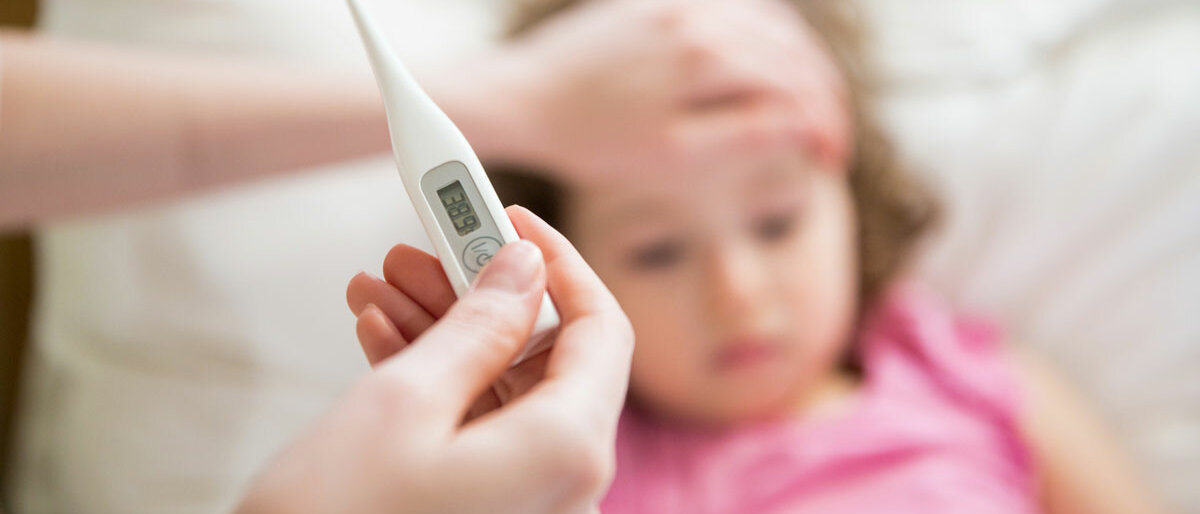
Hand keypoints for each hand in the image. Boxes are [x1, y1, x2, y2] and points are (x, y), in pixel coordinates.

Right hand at [238, 207, 633, 513]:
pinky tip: (381, 337)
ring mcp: (527, 505)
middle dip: (479, 294)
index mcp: (567, 451)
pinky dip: (434, 383)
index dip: (556, 262)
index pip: (599, 328)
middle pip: (545, 357)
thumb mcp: (404, 401)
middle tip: (421, 246)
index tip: (506, 217)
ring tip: (378, 286)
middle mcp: (564, 485)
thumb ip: (480, 324)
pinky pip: (479, 431)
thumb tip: (525, 267)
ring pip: (504, 390)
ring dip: (444, 332)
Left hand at [452, 0, 848, 182]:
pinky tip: (773, 61)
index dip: (824, 126)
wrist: (524, 98)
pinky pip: (735, 4)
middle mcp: (698, 16)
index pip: (794, 87)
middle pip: (792, 50)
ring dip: (803, 62)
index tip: (833, 161)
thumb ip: (741, 135)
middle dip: (823, 96)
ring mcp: (680, 1)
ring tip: (815, 103)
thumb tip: (802, 126)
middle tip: (833, 139)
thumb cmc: (589, 138)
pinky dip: (767, 32)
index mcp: (705, 57)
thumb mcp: (671, 154)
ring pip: (771, 21)